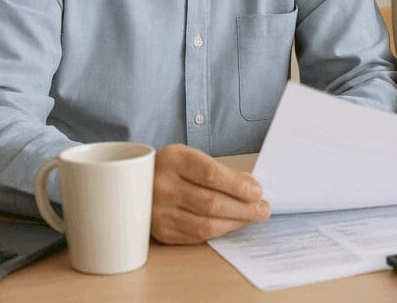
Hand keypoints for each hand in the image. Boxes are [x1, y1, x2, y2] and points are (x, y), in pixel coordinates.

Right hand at [151, 144, 270, 243]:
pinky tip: (231, 225)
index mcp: (173, 159)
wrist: (134, 183)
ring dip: (234, 223)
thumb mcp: (194, 159)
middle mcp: (161, 185)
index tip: (257, 192)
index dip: (237, 186)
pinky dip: (218, 232)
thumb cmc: (174, 170)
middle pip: (210, 202)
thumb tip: (253, 188)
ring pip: (204, 224)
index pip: (211, 174)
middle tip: (262, 209)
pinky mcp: (160, 231)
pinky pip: (195, 236)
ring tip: (252, 218)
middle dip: (243, 208)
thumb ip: (223, 173)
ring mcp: (157, 211)